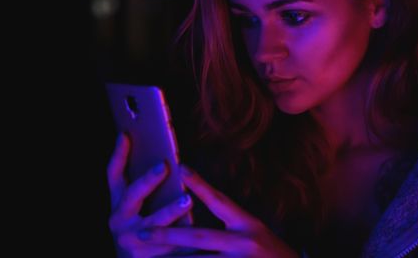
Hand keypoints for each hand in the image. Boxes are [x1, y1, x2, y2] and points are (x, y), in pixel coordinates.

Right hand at [106, 133, 193, 257]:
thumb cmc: (141, 225)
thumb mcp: (137, 205)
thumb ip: (146, 185)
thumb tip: (165, 157)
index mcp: (117, 202)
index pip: (113, 174)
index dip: (118, 154)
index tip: (126, 134)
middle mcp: (118, 219)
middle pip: (131, 196)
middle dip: (147, 180)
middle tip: (164, 165)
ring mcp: (130, 240)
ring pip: (152, 224)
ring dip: (169, 211)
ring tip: (188, 200)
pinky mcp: (144, 257)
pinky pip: (166, 246)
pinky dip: (181, 237)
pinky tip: (197, 229)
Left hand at [135, 165, 298, 257]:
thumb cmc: (274, 254)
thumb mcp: (256, 232)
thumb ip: (231, 224)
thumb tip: (197, 215)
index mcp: (248, 225)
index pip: (220, 201)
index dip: (200, 185)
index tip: (181, 168)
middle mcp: (244, 243)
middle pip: (199, 237)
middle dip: (167, 236)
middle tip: (142, 233)